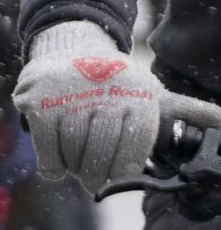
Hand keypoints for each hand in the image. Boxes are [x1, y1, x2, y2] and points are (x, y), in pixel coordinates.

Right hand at [16, 21, 162, 192]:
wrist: (70, 48)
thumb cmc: (118, 82)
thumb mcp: (155, 94)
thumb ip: (191, 112)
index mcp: (139, 98)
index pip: (132, 153)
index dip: (122, 171)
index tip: (115, 179)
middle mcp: (106, 94)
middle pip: (101, 156)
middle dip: (95, 175)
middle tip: (93, 182)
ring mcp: (69, 97)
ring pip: (73, 154)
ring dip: (73, 167)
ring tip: (75, 165)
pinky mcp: (38, 101)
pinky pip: (46, 149)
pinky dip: (51, 164)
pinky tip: (56, 163)